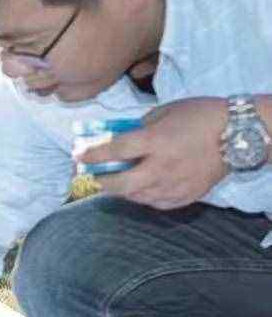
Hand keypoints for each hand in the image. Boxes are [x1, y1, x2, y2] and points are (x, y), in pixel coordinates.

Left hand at [82, 97, 230, 209]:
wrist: (240, 133)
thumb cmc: (200, 116)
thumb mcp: (164, 112)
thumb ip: (140, 128)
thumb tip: (119, 139)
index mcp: (155, 142)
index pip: (114, 152)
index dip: (91, 155)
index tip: (77, 156)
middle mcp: (163, 167)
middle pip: (121, 184)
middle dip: (99, 183)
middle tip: (88, 178)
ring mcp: (176, 184)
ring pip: (137, 197)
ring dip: (120, 190)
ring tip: (112, 182)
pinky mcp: (187, 196)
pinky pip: (157, 203)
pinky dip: (143, 198)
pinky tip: (139, 189)